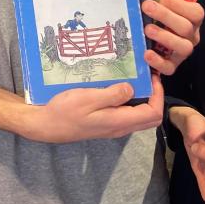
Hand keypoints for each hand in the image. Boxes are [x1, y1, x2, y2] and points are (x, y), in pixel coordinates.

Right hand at [24, 74, 163, 142]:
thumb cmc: (64, 111)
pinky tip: (119, 85)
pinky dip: (131, 100)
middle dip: (155, 96)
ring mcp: (112, 126)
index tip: (152, 77)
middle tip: (147, 76)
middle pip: (150, 117)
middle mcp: (119, 127)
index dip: (158, 95)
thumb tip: (132, 88)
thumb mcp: (88, 98)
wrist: (45, 125)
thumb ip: (112, 94)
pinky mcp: (105, 122)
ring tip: (135, 77)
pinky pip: (126, 113)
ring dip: (144, 98)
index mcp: (119, 121)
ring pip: (139, 115)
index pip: (153, 114)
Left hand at [142, 0, 203, 73]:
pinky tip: (147, 54)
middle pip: (186, 28)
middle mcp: (191, 36)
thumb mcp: (162, 7)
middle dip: (166, 16)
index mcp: (192, 20)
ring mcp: (183, 52)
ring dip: (165, 37)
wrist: (154, 44)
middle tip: (147, 7)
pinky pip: (170, 68)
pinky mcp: (172, 65)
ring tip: (148, 29)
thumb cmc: (159, 19)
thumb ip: (159, 0)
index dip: (180, 5)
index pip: (196, 13)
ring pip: (183, 47)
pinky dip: (158, 62)